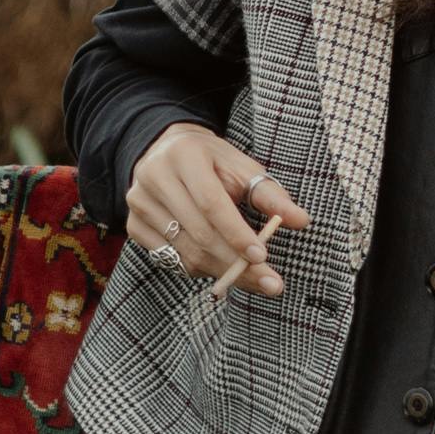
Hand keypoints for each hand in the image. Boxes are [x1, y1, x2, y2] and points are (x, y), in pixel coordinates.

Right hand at [127, 124, 310, 299]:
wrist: (166, 151)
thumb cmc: (212, 161)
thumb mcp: (241, 166)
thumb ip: (270, 194)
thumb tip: (301, 220)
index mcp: (185, 155)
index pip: (211, 202)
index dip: (237, 233)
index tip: (263, 256)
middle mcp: (155, 179)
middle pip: (199, 233)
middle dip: (236, 262)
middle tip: (269, 282)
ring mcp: (139, 205)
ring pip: (185, 251)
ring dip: (222, 270)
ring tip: (252, 277)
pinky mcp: (134, 226)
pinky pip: (171, 259)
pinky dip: (200, 268)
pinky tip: (220, 265)